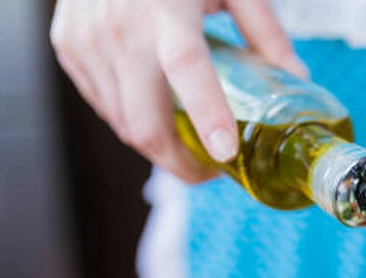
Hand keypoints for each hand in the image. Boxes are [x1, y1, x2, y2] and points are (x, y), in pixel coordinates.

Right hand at [50, 0, 306, 182]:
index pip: (188, 69)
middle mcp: (122, 29)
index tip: (225, 155)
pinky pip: (103, 105)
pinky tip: (151, 111)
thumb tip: (297, 78)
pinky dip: (129, 121)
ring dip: (156, 147)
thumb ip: (265, 30)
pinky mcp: (68, 47)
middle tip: (208, 173)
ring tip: (184, 144)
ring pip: (123, 124)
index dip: (207, 115)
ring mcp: (88, 40)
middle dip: (180, 164)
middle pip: (146, 122)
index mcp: (168, 11)